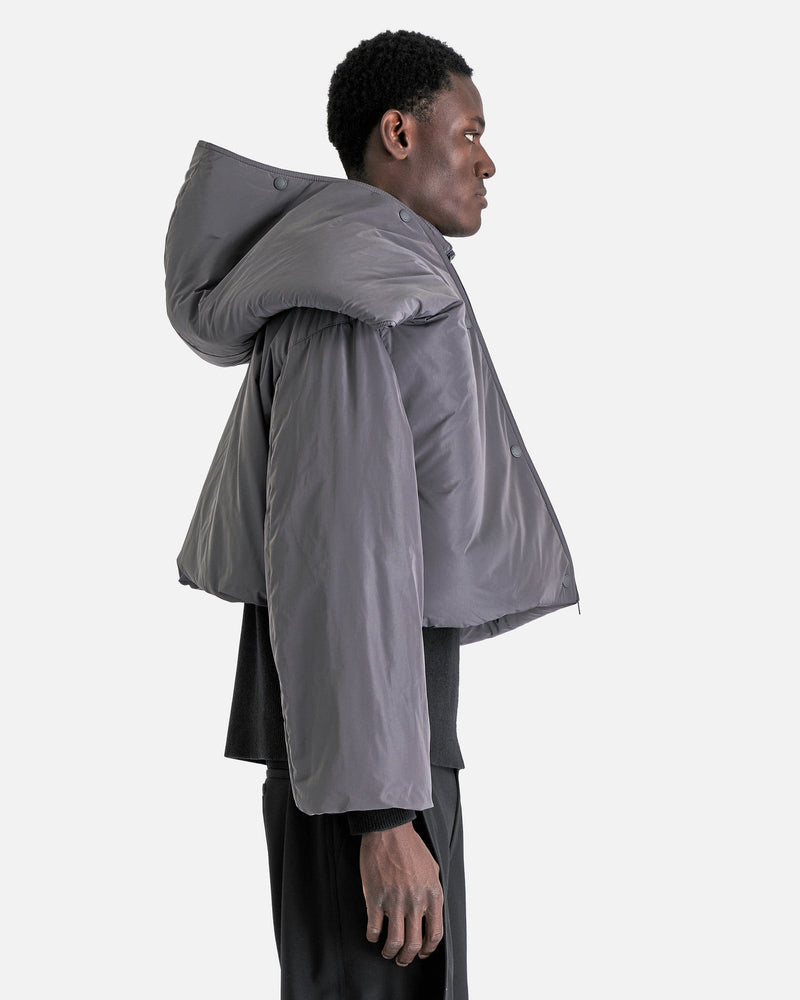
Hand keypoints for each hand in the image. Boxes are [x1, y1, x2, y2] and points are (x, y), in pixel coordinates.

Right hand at [359, 821, 443, 965]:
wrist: (389, 830)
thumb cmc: (411, 846)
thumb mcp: (432, 868)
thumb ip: (433, 892)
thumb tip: (431, 913)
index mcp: (433, 895)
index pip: (435, 934)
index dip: (428, 949)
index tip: (422, 952)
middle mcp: (416, 901)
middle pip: (414, 943)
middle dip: (408, 957)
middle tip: (402, 959)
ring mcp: (395, 901)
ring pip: (395, 942)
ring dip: (391, 952)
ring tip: (387, 952)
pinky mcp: (375, 898)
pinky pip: (374, 928)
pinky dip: (373, 937)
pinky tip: (373, 934)